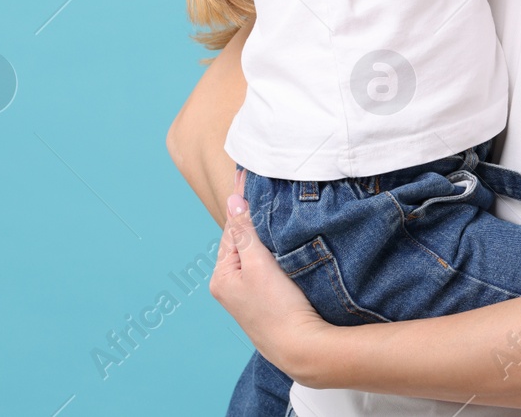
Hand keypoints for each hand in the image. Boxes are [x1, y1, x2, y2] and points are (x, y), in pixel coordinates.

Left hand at [209, 171, 330, 386]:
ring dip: (260, 229)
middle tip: (258, 181)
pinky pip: (262, 263)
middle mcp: (228, 284)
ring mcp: (246, 293)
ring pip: (252, 250)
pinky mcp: (263, 298)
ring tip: (270, 202)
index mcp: (221, 275)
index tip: (246, 173)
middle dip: (250, 214)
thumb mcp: (258, 264)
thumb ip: (245, 232)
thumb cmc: (277, 308)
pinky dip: (268, 247)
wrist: (299, 347)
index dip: (241, 200)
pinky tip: (278, 238)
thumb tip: (233, 200)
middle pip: (240, 238)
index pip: (232, 227)